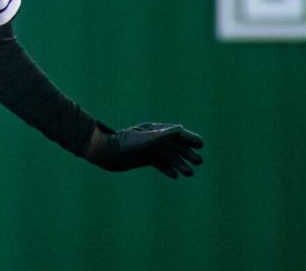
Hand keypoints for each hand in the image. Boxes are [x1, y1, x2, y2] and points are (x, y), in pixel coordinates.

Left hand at [85, 121, 203, 178]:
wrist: (104, 152)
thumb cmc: (122, 144)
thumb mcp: (143, 140)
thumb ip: (161, 136)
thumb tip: (180, 129)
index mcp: (153, 130)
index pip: (175, 133)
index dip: (189, 138)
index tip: (201, 144)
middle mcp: (152, 139)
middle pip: (174, 145)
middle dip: (187, 153)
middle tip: (199, 161)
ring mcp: (147, 149)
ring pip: (167, 156)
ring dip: (179, 164)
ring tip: (189, 173)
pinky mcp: (141, 158)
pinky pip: (158, 163)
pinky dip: (166, 169)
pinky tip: (174, 176)